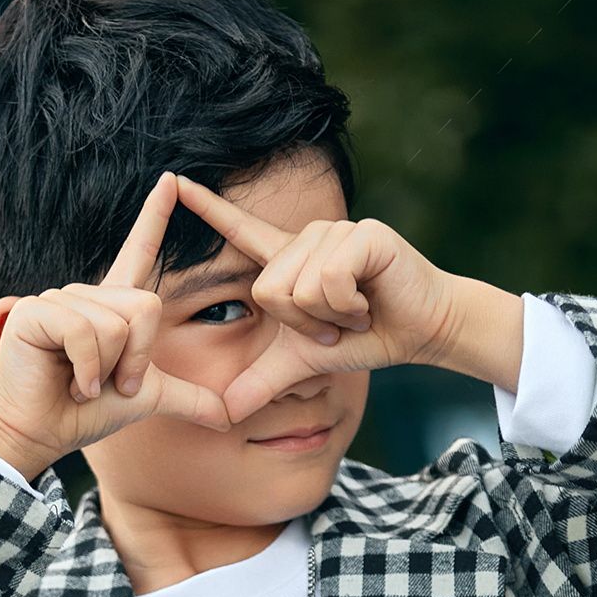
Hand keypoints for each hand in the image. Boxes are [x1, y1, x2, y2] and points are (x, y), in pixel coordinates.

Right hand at [0, 172, 229, 477]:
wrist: (36, 433)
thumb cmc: (82, 412)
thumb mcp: (144, 400)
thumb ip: (188, 399)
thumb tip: (229, 417)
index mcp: (111, 305)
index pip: (139, 250)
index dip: (155, 216)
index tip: (171, 180)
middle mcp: (86, 294)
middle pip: (144, 308)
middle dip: (136, 359)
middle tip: (109, 384)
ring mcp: (59, 299)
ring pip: (115, 325)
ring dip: (107, 369)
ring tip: (82, 383)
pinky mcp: (35, 311)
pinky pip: (86, 333)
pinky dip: (87, 370)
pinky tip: (70, 382)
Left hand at [171, 175, 496, 421]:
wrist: (422, 332)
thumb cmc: (366, 337)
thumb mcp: (303, 361)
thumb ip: (261, 382)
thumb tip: (224, 414)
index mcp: (289, 260)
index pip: (240, 230)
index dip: (207, 208)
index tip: (173, 182)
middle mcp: (307, 239)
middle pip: (268, 290)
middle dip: (302, 324)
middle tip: (336, 323)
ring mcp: (335, 232)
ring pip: (299, 288)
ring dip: (330, 317)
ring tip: (356, 310)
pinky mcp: (362, 235)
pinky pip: (328, 280)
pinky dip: (348, 306)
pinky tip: (370, 301)